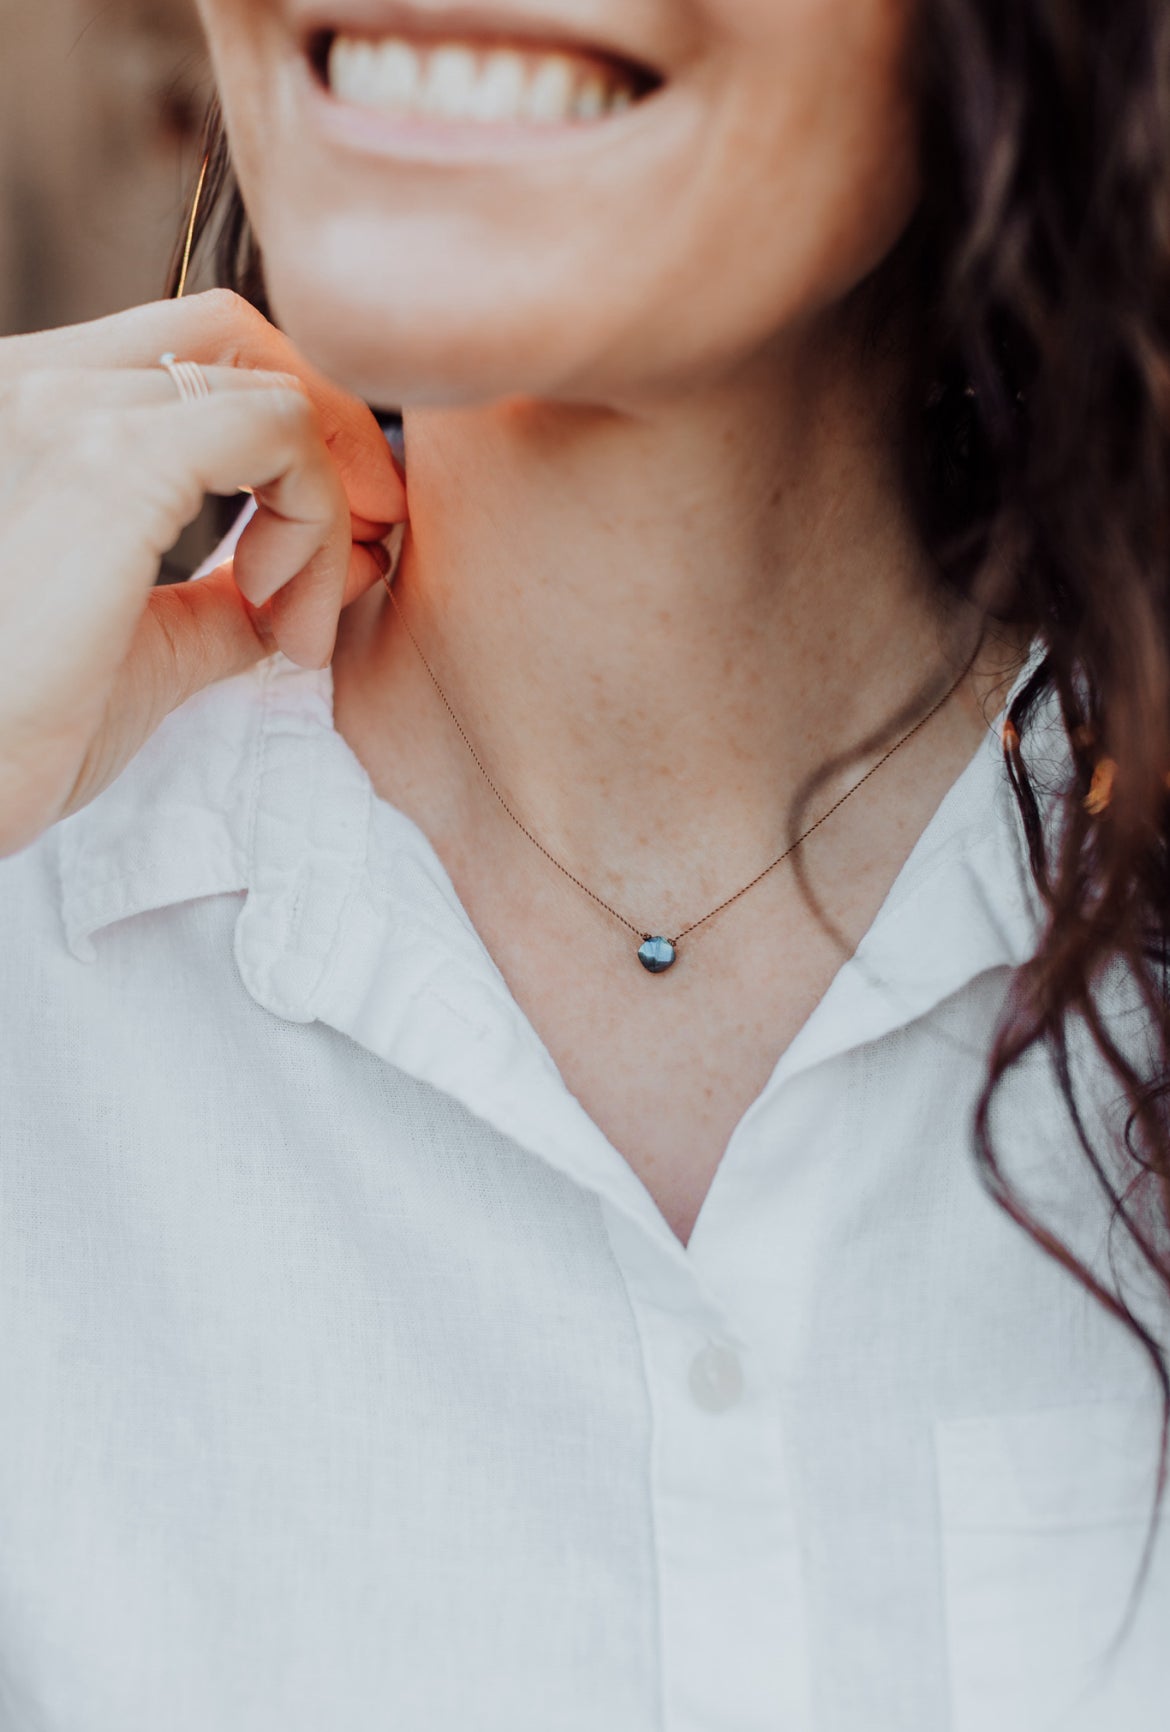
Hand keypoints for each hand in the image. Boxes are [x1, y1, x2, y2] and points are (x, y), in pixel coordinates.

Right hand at [0, 289, 406, 857]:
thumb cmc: (22, 734)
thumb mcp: (148, 644)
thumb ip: (235, 594)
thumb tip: (346, 565)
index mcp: (29, 409)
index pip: (194, 351)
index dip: (295, 424)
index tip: (339, 541)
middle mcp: (33, 379)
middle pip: (238, 336)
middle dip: (333, 434)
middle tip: (367, 544)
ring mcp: (64, 406)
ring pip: (274, 391)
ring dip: (327, 508)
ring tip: (296, 620)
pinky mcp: (110, 459)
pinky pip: (280, 432)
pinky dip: (315, 518)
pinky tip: (275, 610)